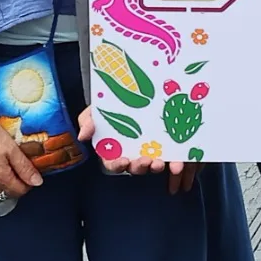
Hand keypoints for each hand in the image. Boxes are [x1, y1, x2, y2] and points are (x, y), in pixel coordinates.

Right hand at [0, 117, 42, 199]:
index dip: (28, 183)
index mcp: (0, 178)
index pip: (20, 191)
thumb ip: (25, 167)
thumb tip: (37, 181)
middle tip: (16, 166)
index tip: (30, 175)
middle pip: (6, 191)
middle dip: (14, 181)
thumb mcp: (12, 148)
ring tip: (1, 163)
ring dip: (0, 181)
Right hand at [79, 108, 196, 192]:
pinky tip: (177, 158)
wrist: (127, 93)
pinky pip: (169, 155)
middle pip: (135, 167)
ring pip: (152, 165)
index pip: (113, 164)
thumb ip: (88, 122)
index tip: (123, 161)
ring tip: (161, 162)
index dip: (117, 165)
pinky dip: (172, 159)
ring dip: (156, 166)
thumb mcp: (94, 112)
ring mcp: (148, 150)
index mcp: (113, 151)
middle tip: (148, 161)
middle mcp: (131, 154)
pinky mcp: (163, 144)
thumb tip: (84, 135)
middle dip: (140, 167)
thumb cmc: (107, 107)